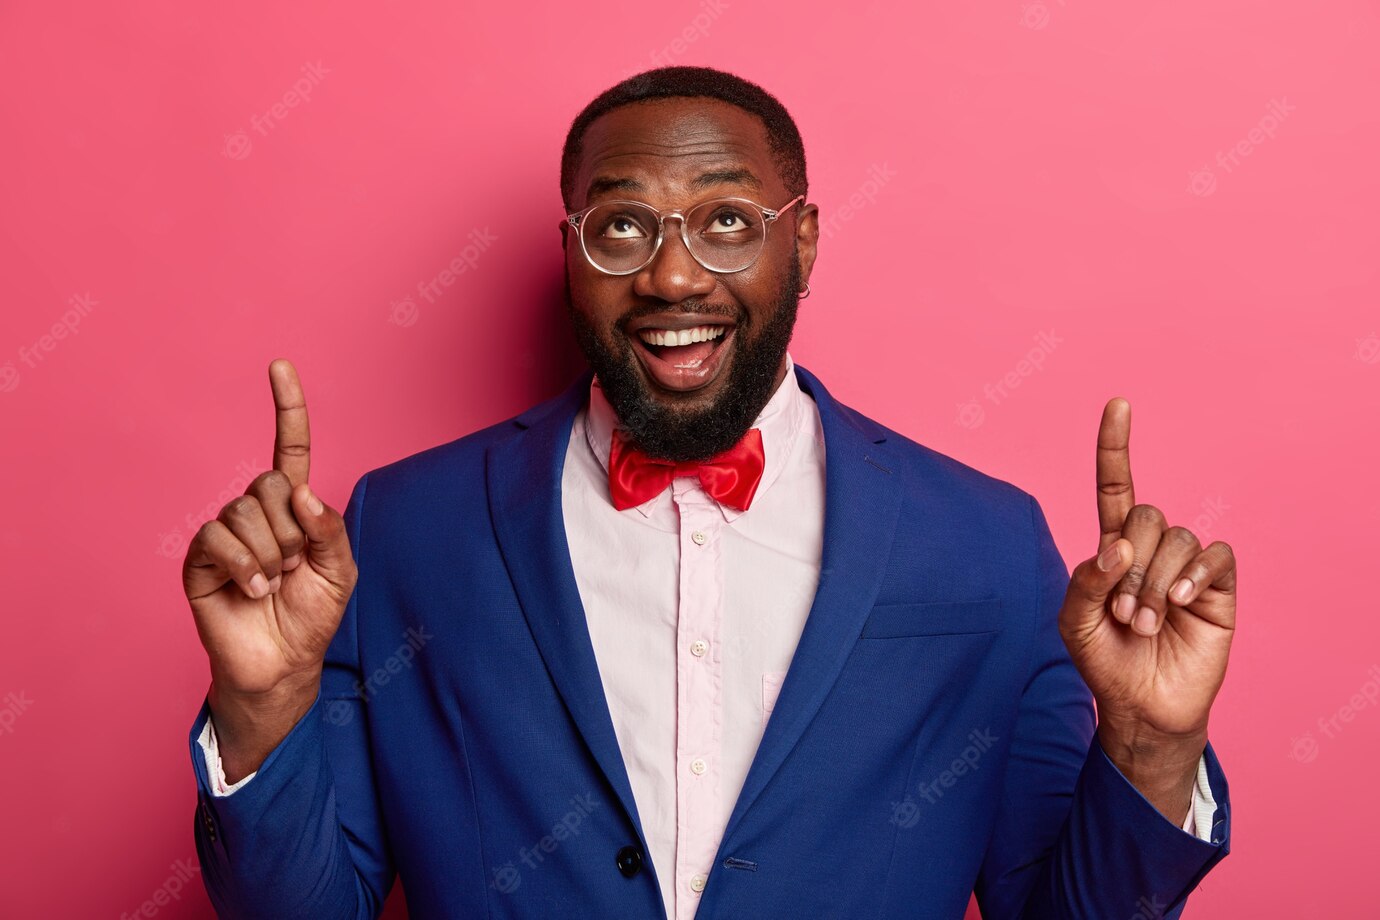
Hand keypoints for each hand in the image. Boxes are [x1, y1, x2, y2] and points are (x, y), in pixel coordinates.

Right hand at [183, 359, 356, 730]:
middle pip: (268, 485)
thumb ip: (329, 528)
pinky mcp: (198, 558)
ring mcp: (225, 532)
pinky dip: (243, 565)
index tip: (279, 366)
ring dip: (269, 553)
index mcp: (294, 507)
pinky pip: (217, 536)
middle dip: (291, 531)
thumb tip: (300, 491)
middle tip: (292, 567)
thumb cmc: (312, 615)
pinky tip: (252, 590)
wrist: (283, 662)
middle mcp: (257, 511)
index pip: (290, 448)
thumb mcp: (340, 570)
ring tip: (272, 583)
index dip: (287, 408)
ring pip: (244, 511)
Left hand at [1057, 399, 1235, 810]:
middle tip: (1125, 615)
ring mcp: (1186, 566)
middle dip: (1131, 567)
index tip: (1118, 404)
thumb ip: (1085, 581)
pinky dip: (1194, 576)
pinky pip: (1214, 554)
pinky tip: (1181, 606)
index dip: (1116, 447)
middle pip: (1147, 516)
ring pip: (1177, 539)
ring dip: (1156, 583)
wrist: (1143, 708)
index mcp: (1113, 549)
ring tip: (1145, 624)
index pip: (1115, 487)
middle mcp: (1151, 549)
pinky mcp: (1218, 587)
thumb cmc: (1104, 662)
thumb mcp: (1074, 623)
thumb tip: (1116, 546)